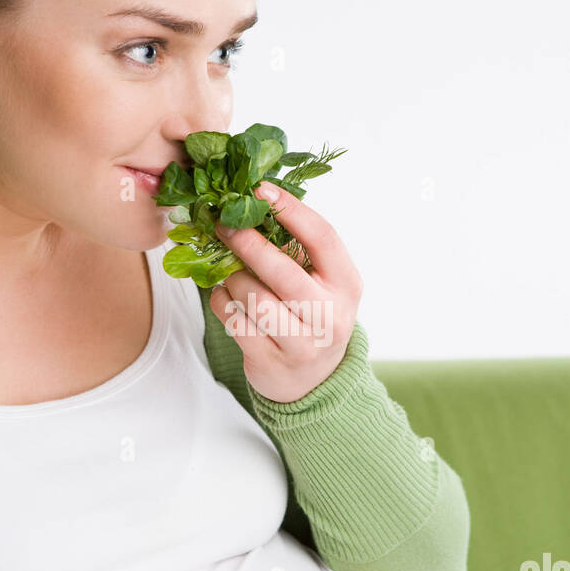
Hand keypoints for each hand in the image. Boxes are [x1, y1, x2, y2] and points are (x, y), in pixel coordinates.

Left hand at [210, 181, 363, 403]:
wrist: (313, 381)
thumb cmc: (313, 316)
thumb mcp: (322, 283)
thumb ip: (299, 249)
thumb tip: (255, 201)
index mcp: (346, 284)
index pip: (323, 238)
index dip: (291, 210)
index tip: (261, 190)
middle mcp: (330, 315)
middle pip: (284, 271)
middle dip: (248, 243)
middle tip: (224, 225)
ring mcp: (302, 343)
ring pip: (254, 299)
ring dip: (233, 279)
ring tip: (229, 272)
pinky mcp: (272, 361)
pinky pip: (236, 323)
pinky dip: (222, 303)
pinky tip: (224, 295)